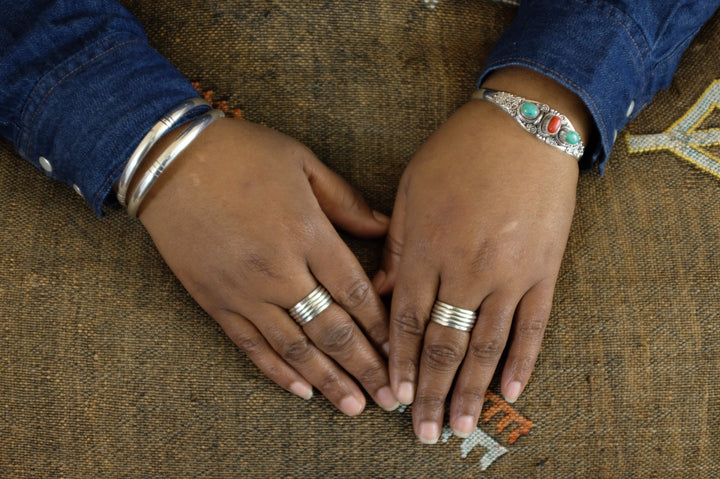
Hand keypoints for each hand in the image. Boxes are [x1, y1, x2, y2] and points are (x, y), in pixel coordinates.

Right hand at [135, 117, 398, 414]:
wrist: (167, 161)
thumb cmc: (241, 154)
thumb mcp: (303, 162)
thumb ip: (345, 200)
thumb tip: (383, 226)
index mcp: (308, 234)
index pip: (355, 294)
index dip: (382, 328)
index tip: (401, 353)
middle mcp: (280, 271)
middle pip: (332, 330)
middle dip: (365, 367)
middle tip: (389, 398)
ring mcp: (245, 291)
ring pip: (294, 347)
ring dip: (327, 380)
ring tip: (354, 406)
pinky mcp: (215, 302)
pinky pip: (251, 345)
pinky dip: (277, 371)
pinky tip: (300, 391)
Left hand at [375, 68, 590, 441]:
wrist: (524, 125)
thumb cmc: (459, 153)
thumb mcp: (412, 190)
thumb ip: (396, 246)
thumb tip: (383, 293)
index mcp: (427, 250)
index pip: (409, 322)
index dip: (402, 364)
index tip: (395, 397)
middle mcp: (465, 270)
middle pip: (445, 345)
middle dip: (432, 392)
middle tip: (425, 432)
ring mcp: (508, 274)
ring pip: (486, 345)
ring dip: (471, 391)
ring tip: (461, 425)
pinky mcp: (544, 271)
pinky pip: (533, 326)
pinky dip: (521, 361)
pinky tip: (509, 392)